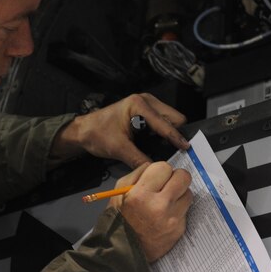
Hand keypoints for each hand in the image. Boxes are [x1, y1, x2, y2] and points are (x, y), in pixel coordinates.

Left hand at [51, 93, 189, 168]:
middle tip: (178, 151)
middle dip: (176, 133)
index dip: (176, 137)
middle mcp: (146, 101)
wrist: (83, 131)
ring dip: (171, 133)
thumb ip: (139, 159)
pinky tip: (162, 145)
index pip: (165, 123)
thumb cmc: (98, 135)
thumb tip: (157, 170)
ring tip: (172, 150)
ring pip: (170, 119)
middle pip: (173, 117)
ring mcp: (147, 104)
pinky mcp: (146, 111)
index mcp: (139, 105)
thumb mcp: (119, 149)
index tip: (187, 148)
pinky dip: (164, 132)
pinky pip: (163, 121)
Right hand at [109, 162, 192, 261]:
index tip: (157, 177)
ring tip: (167, 201)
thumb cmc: (119, 219)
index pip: (164, 167)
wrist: (123, 252)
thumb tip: (154, 166)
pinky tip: (166, 216)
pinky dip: (178, 210)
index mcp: (141, 194)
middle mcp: (159, 206)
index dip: (160, 171)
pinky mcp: (179, 230)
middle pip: (183, 177)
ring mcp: (172, 219)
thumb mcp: (119, 192)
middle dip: (176, 178)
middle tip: (168, 185)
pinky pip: (185, 211)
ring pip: (188, 193)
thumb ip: (137, 174)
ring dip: (179, 194)